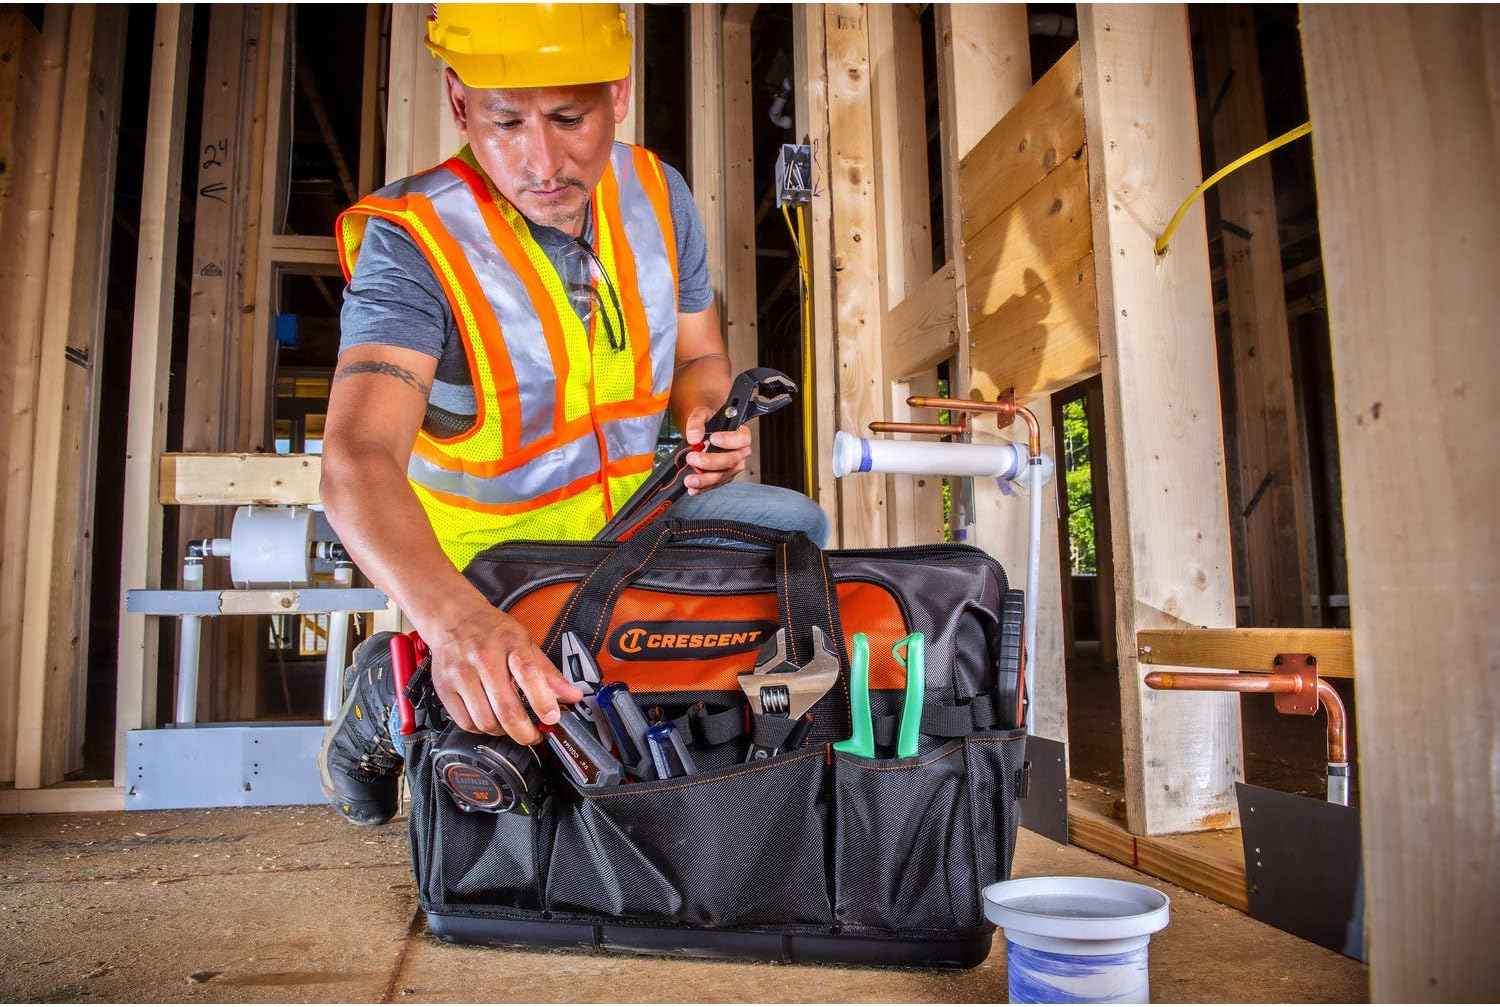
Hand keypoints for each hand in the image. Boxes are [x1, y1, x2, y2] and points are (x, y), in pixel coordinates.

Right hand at [422, 605, 582, 743]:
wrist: (453, 618)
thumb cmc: (492, 631)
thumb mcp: (525, 642)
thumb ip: (548, 672)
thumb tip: (573, 696)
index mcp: (509, 643)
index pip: (528, 673)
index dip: (543, 700)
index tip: (552, 717)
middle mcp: (483, 658)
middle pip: (506, 707)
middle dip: (524, 731)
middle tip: (534, 736)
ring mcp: (461, 674)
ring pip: (485, 720)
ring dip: (503, 732)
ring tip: (511, 727)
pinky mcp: (444, 688)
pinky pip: (465, 722)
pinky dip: (481, 729)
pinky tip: (490, 721)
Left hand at [682, 406, 751, 495]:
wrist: (703, 431)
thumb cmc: (708, 421)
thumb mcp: (701, 414)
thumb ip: (697, 422)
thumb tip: (694, 437)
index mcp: (741, 434)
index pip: (742, 439)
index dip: (729, 440)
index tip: (713, 438)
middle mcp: (740, 453)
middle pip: (731, 461)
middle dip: (710, 462)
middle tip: (693, 458)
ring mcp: (732, 467)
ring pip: (722, 476)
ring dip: (705, 479)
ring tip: (690, 479)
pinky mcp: (723, 477)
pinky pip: (714, 484)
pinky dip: (702, 488)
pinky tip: (693, 488)